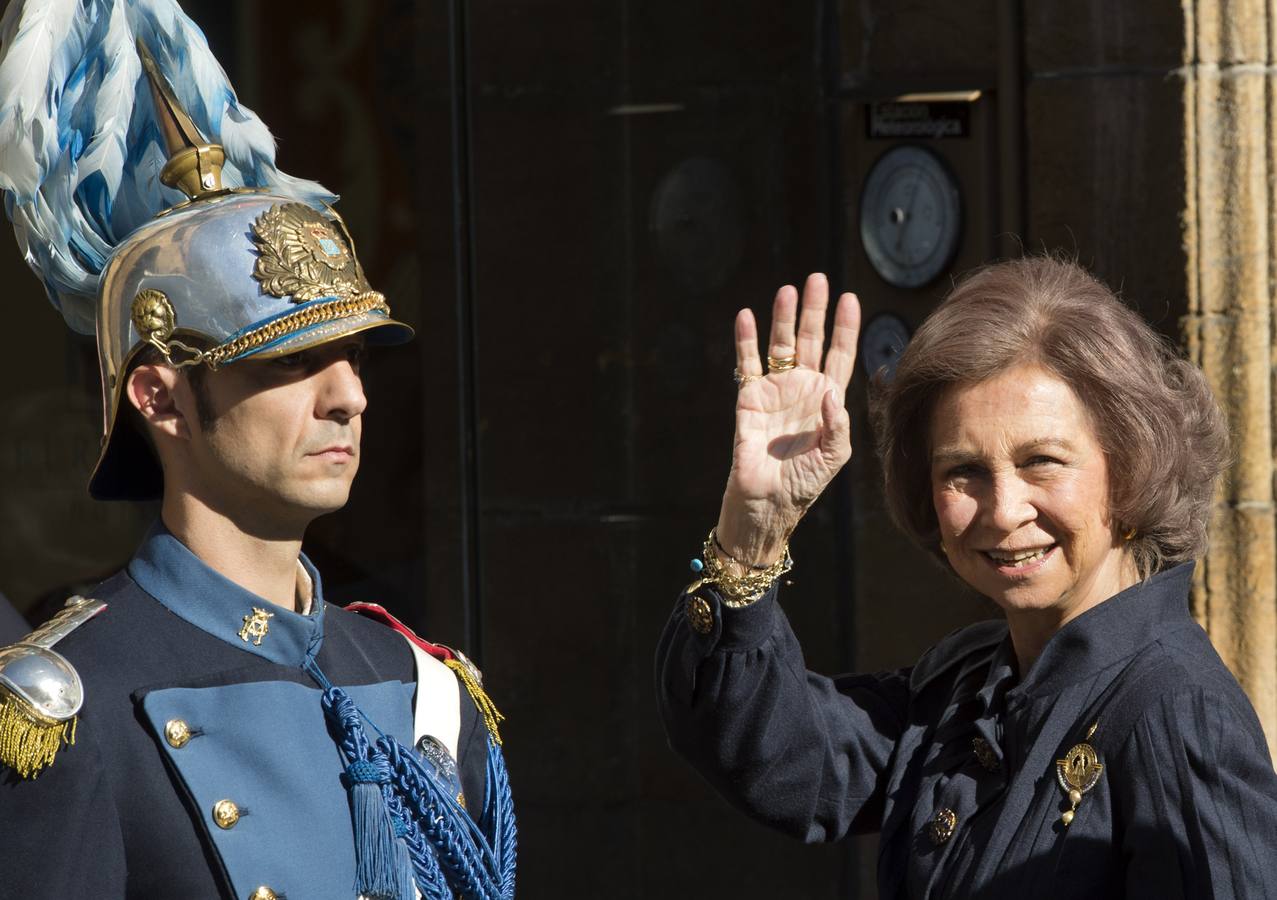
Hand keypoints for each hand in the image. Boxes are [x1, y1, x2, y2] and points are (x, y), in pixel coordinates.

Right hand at [715, 273, 860, 564]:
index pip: (840, 355)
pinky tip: (746, 316)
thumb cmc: (805, 484)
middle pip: (811, 341)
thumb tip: (830, 391)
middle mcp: (803, 389)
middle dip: (815, 311)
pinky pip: (747, 363)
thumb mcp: (834, 456)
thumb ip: (838, 424)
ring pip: (781, 345)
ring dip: (784, 318)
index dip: (845, 328)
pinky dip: (746, 340)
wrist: (767, 503)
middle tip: (817, 279)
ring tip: (787, 289)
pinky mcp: (748, 399)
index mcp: (828, 400)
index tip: (850, 298)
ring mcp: (775, 391)